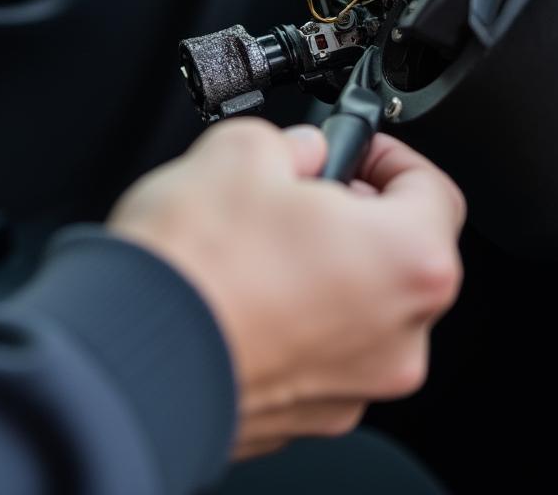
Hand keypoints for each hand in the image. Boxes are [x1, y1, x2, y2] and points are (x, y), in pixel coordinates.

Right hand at [108, 120, 464, 459]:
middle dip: (358, 215)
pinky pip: (322, 351)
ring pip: (361, 307)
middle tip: (307, 192)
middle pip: (403, 256)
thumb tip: (300, 153)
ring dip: (327, 270)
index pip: (434, 191)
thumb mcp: (245, 148)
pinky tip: (247, 292)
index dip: (393, 158)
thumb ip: (296, 143)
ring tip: (264, 243)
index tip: (361, 150)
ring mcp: (354, 385)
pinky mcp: (307, 415)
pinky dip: (298, 320)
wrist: (123, 354)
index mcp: (407, 262)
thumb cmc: (194, 266)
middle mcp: (398, 336)